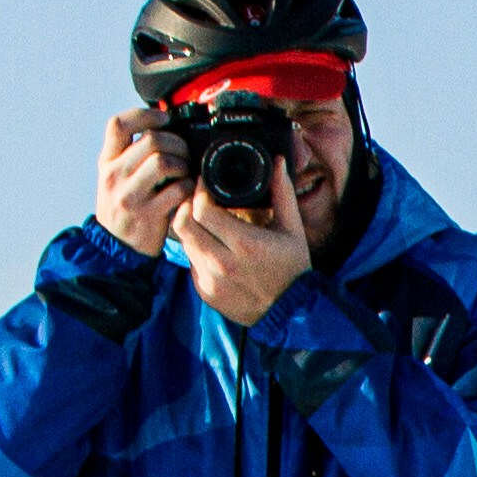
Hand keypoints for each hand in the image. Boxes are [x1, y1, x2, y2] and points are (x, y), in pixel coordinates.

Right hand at [93, 107, 191, 255]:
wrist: (115, 249)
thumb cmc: (122, 208)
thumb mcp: (114, 178)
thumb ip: (130, 155)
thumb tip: (161, 128)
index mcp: (106, 162)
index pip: (118, 124)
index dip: (144, 114)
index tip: (164, 118)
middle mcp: (114, 175)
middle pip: (151, 140)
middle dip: (176, 142)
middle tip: (184, 153)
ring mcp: (130, 195)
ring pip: (164, 162)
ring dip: (183, 164)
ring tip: (184, 173)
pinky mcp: (147, 215)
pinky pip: (176, 190)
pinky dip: (187, 188)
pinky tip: (186, 192)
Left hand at [175, 164, 312, 326]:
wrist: (290, 313)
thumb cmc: (293, 268)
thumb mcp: (293, 229)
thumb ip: (282, 193)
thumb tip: (277, 162)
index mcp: (245, 244)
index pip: (202, 209)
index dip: (199, 191)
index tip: (205, 183)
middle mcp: (223, 263)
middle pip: (183, 224)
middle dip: (186, 206)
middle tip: (197, 199)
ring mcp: (211, 280)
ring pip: (184, 242)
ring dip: (190, 228)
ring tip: (204, 220)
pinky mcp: (205, 292)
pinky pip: (190, 262)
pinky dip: (197, 250)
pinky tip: (211, 246)